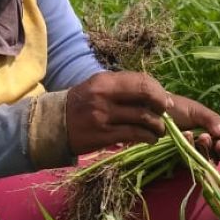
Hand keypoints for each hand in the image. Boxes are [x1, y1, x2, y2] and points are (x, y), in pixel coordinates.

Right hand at [64, 71, 219, 159]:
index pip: (141, 80)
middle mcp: (104, 96)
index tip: (165, 100)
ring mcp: (103, 117)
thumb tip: (154, 91)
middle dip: (161, 104)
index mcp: (105, 81)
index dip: (158, 90)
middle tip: (166, 113)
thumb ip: (123, 87)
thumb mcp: (98, 87)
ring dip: (158, 125)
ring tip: (160, 130)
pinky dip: (147, 137)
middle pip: (145, 95)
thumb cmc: (81, 104)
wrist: (54, 124)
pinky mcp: (103, 136)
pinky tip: (150, 139)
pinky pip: (133, 135)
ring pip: (143, 118)